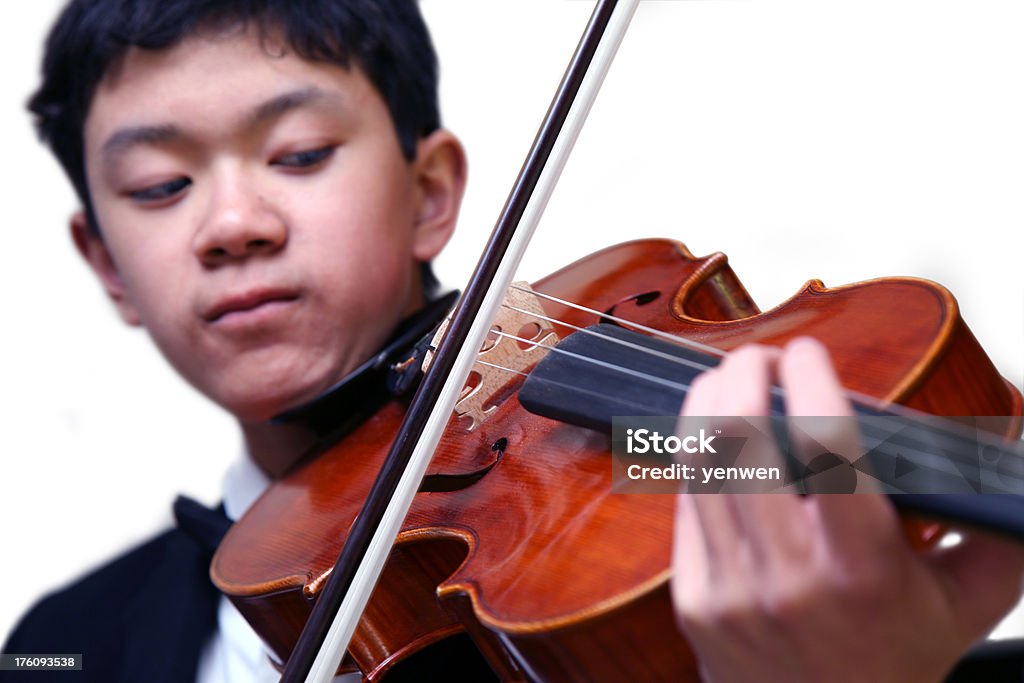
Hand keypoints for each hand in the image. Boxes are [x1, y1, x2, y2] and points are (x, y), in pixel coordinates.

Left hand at [671, 337, 1023, 681]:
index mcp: (861, 573)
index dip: (813, 383)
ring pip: (702, 464)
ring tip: (729, 379)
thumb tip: (1009, 449)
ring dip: (710, 405)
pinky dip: (696, 454)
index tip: (809, 351)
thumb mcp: (966, 603)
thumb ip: (994, 528)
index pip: (827, 450)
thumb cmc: (893, 662)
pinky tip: (711, 431)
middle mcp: (788, 579)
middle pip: (744, 441)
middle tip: (761, 357)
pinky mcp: (694, 597)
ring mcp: (731, 589)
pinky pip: (686, 503)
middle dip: (745, 377)